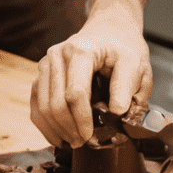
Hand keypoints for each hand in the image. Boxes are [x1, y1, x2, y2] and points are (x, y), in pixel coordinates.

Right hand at [30, 9, 152, 147]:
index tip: (91, 136)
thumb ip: (127, 87)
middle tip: (83, 143)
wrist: (109, 28)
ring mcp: (46, 64)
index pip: (75, 93)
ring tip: (73, 142)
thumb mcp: (135, 62)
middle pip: (55, 103)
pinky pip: (36, 104)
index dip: (82, 119)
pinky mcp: (42, 74)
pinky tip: (59, 135)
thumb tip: (116, 114)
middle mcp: (58, 55)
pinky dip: (45, 124)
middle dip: (69, 129)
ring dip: (56, 130)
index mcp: (81, 50)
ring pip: (42, 106)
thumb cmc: (122, 46)